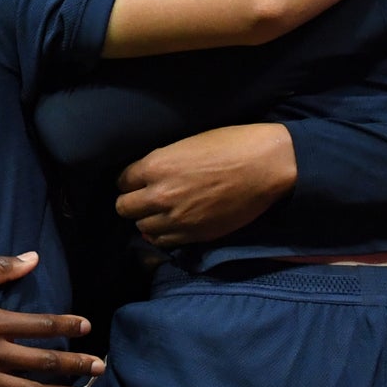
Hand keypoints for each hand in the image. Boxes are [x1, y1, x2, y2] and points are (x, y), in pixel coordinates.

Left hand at [115, 124, 295, 247]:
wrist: (265, 166)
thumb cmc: (229, 145)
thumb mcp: (185, 145)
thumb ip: (162, 164)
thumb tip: (148, 177)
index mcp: (155, 166)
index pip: (122, 181)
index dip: (130, 180)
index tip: (139, 180)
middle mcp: (159, 196)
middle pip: (124, 207)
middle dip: (132, 201)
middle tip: (145, 198)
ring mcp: (176, 219)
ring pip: (141, 228)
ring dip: (147, 219)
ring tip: (160, 212)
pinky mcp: (195, 235)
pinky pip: (163, 242)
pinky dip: (162, 235)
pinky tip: (171, 225)